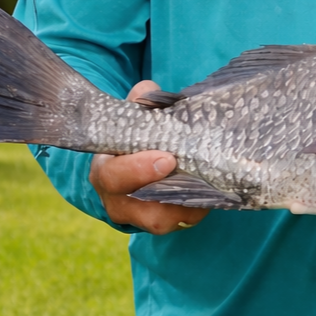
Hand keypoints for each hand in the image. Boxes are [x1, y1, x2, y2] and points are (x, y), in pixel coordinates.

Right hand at [89, 80, 208, 234]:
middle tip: (194, 174)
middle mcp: (115, 200)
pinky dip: (196, 209)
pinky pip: (179, 223)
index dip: (138, 170)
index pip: (113, 176)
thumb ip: (141, 102)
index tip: (167, 158)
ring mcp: (136, 217)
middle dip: (166, 192)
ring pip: (160, 220)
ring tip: (206, 181)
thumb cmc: (133, 137)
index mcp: (105, 170)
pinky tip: (210, 191)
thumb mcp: (134, 117)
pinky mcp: (159, 223)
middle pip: (135, 206)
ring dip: (185, 202)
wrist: (135, 165)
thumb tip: (150, 92)